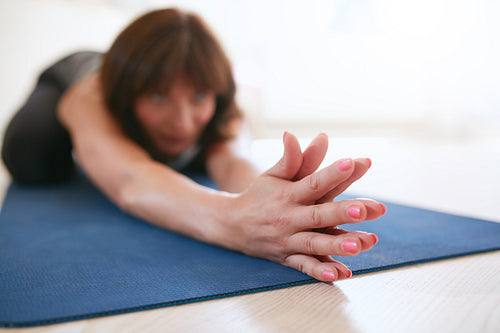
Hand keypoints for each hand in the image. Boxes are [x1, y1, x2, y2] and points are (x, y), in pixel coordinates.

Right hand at [221, 132, 385, 281]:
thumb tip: (292, 133)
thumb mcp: (271, 175)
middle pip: (318, 215)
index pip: (313, 182)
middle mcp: (289, 217)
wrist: (231, 224)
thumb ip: (289, 157)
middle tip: (364, 209)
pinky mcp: (287, 257)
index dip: (332, 173)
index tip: (351, 162)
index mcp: (288, 194)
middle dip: (341, 213)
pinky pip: (304, 266)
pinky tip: (340, 274)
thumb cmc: (258, 195)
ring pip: (314, 243)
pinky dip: (320, 272)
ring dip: (337, 245)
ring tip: (360, 244)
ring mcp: (287, 239)